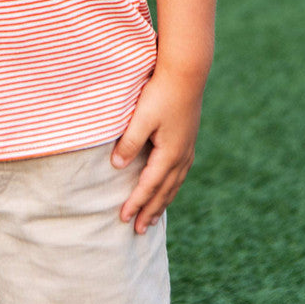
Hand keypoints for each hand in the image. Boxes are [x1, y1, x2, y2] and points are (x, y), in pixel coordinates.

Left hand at [110, 73, 203, 232]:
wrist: (187, 73)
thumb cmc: (161, 93)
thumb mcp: (141, 118)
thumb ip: (129, 142)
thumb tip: (117, 166)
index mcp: (169, 154)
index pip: (148, 186)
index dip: (135, 203)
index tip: (123, 218)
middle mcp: (181, 156)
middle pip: (164, 191)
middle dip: (150, 211)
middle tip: (139, 230)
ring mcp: (187, 149)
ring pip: (174, 184)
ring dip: (163, 202)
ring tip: (153, 217)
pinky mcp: (188, 140)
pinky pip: (180, 173)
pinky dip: (171, 186)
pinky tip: (168, 187)